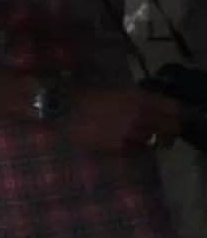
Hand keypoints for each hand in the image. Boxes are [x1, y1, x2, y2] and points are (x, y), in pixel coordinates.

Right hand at [66, 84, 185, 151]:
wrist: (60, 109)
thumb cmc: (85, 93)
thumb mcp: (115, 89)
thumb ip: (138, 98)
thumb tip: (153, 105)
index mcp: (140, 97)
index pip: (174, 108)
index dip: (177, 112)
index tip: (175, 113)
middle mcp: (141, 115)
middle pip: (170, 127)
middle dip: (169, 128)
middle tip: (163, 127)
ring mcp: (131, 132)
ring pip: (154, 139)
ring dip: (152, 137)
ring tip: (143, 134)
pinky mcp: (119, 146)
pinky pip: (136, 147)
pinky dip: (136, 145)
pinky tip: (126, 139)